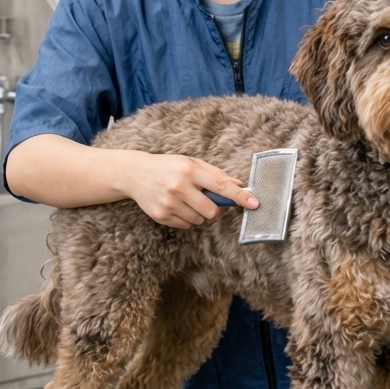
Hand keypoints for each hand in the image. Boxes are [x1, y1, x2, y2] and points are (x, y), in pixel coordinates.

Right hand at [123, 152, 258, 228]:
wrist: (135, 174)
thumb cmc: (168, 166)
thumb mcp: (191, 163)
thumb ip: (215, 174)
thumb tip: (238, 184)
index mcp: (190, 170)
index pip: (221, 185)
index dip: (239, 196)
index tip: (254, 203)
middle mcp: (179, 186)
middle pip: (212, 211)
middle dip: (214, 209)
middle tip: (206, 200)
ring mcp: (169, 203)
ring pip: (199, 220)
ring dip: (199, 214)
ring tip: (187, 200)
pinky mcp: (161, 216)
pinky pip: (186, 226)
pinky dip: (187, 219)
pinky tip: (176, 206)